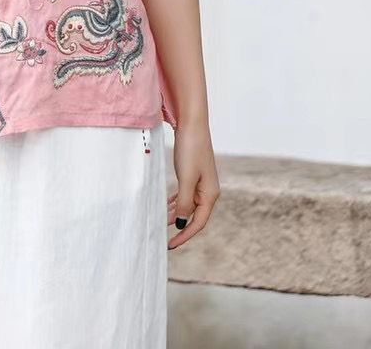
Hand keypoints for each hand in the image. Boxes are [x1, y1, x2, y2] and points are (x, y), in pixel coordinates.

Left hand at [166, 119, 219, 249]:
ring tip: (160, 221)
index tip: (170, 245)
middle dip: (179, 226)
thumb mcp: (186, 179)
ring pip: (188, 205)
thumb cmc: (191, 150)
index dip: (185, 235)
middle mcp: (208, 191)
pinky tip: (167, 206)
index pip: (199, 222)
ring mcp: (201, 182)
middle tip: (162, 236)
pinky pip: (185, 194)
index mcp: (210, 194)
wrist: (192, 124)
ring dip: (175, 213)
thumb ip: (184, 203)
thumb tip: (182, 223)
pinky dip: (176, 201)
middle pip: (194, 215)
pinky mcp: (194, 174)